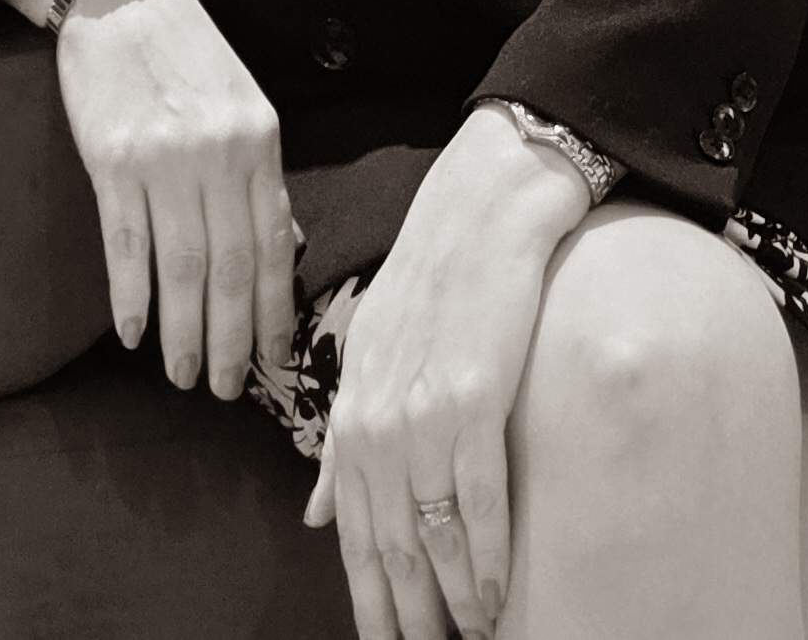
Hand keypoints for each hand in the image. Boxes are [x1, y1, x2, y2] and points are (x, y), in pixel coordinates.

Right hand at [5, 0, 296, 398]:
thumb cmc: (188, 57)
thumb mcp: (245, 107)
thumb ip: (261, 179)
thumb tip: (282, 250)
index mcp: (260, 144)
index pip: (273, 247)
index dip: (271, 311)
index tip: (271, 361)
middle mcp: (220, 156)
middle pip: (230, 269)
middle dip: (229, 338)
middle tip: (222, 391)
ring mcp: (166, 161)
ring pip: (181, 268)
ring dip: (182, 332)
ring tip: (181, 377)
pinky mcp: (114, 161)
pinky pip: (127, 244)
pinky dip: (131, 295)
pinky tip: (134, 333)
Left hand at [304, 104, 591, 639]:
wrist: (484, 210)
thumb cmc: (432, 278)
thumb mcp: (370, 352)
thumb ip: (342, 439)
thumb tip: (312, 516)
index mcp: (352, 416)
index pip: (352, 534)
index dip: (368, 598)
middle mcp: (379, 424)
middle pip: (388, 547)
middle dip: (407, 614)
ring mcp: (425, 414)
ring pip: (431, 536)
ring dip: (449, 600)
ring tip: (468, 639)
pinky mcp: (476, 400)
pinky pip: (478, 499)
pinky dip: (485, 554)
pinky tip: (494, 593)